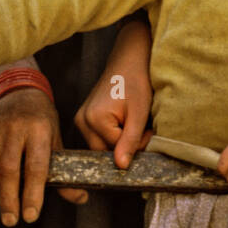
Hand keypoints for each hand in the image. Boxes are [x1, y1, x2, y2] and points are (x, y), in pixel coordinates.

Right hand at [0, 86, 87, 226]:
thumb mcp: (55, 139)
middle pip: (9, 168)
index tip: (30, 216)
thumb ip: (63, 169)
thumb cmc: (42, 120)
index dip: (32, 193)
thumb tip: (79, 197)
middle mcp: (16, 128)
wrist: (22, 91)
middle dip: (9, 198)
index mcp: (40, 130)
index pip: (36, 167)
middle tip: (10, 220)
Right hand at [74, 41, 153, 169]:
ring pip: (102, 145)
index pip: (115, 150)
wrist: (129, 60)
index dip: (135, 144)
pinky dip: (114, 134)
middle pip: (104, 151)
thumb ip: (130, 140)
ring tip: (132, 121)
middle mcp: (82, 121)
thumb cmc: (136, 81)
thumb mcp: (139, 112)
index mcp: (94, 119)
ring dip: (119, 140)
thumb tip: (121, 166)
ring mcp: (80, 119)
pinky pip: (99, 136)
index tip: (147, 130)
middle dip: (125, 145)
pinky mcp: (84, 118)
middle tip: (141, 128)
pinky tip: (123, 120)